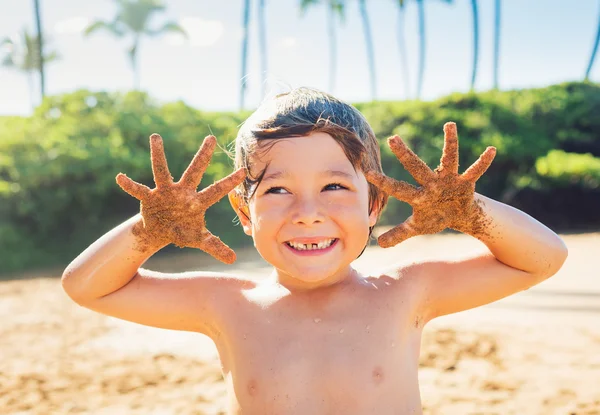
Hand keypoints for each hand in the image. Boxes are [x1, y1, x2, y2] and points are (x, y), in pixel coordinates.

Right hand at [116, 134, 244, 263]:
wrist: (159, 232)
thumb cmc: (181, 231)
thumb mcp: (198, 240)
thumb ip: (215, 246)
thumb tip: (233, 260)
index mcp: (197, 201)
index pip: (216, 191)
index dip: (229, 182)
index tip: (243, 171)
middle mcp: (183, 191)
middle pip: (195, 171)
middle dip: (203, 155)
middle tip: (211, 138)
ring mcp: (165, 191)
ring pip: (162, 170)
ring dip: (158, 154)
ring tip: (156, 137)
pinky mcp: (149, 197)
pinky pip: (139, 190)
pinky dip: (129, 185)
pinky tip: (120, 177)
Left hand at [366, 122, 495, 247]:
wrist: (459, 214)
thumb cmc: (435, 216)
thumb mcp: (417, 227)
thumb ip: (399, 234)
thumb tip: (380, 244)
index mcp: (418, 195)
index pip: (396, 188)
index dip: (383, 181)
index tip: (367, 171)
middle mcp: (431, 183)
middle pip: (415, 167)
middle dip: (404, 154)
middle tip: (392, 138)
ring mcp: (448, 180)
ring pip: (448, 159)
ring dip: (450, 143)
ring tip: (449, 125)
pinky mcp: (465, 183)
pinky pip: (475, 171)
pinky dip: (483, 162)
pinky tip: (491, 150)